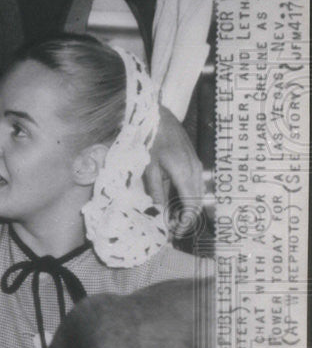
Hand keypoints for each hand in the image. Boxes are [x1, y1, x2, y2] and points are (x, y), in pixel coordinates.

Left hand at [144, 105, 203, 233]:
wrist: (159, 116)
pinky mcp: (193, 161)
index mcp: (183, 172)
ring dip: (189, 208)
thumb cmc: (150, 139)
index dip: (186, 221)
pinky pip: (194, 184)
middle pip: (197, 201)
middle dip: (188, 218)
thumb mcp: (149, 166)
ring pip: (198, 193)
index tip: (175, 231)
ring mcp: (196, 165)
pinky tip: (177, 204)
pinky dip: (188, 197)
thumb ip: (155, 189)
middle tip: (174, 230)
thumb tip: (159, 210)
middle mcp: (194, 170)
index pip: (191, 203)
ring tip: (175, 220)